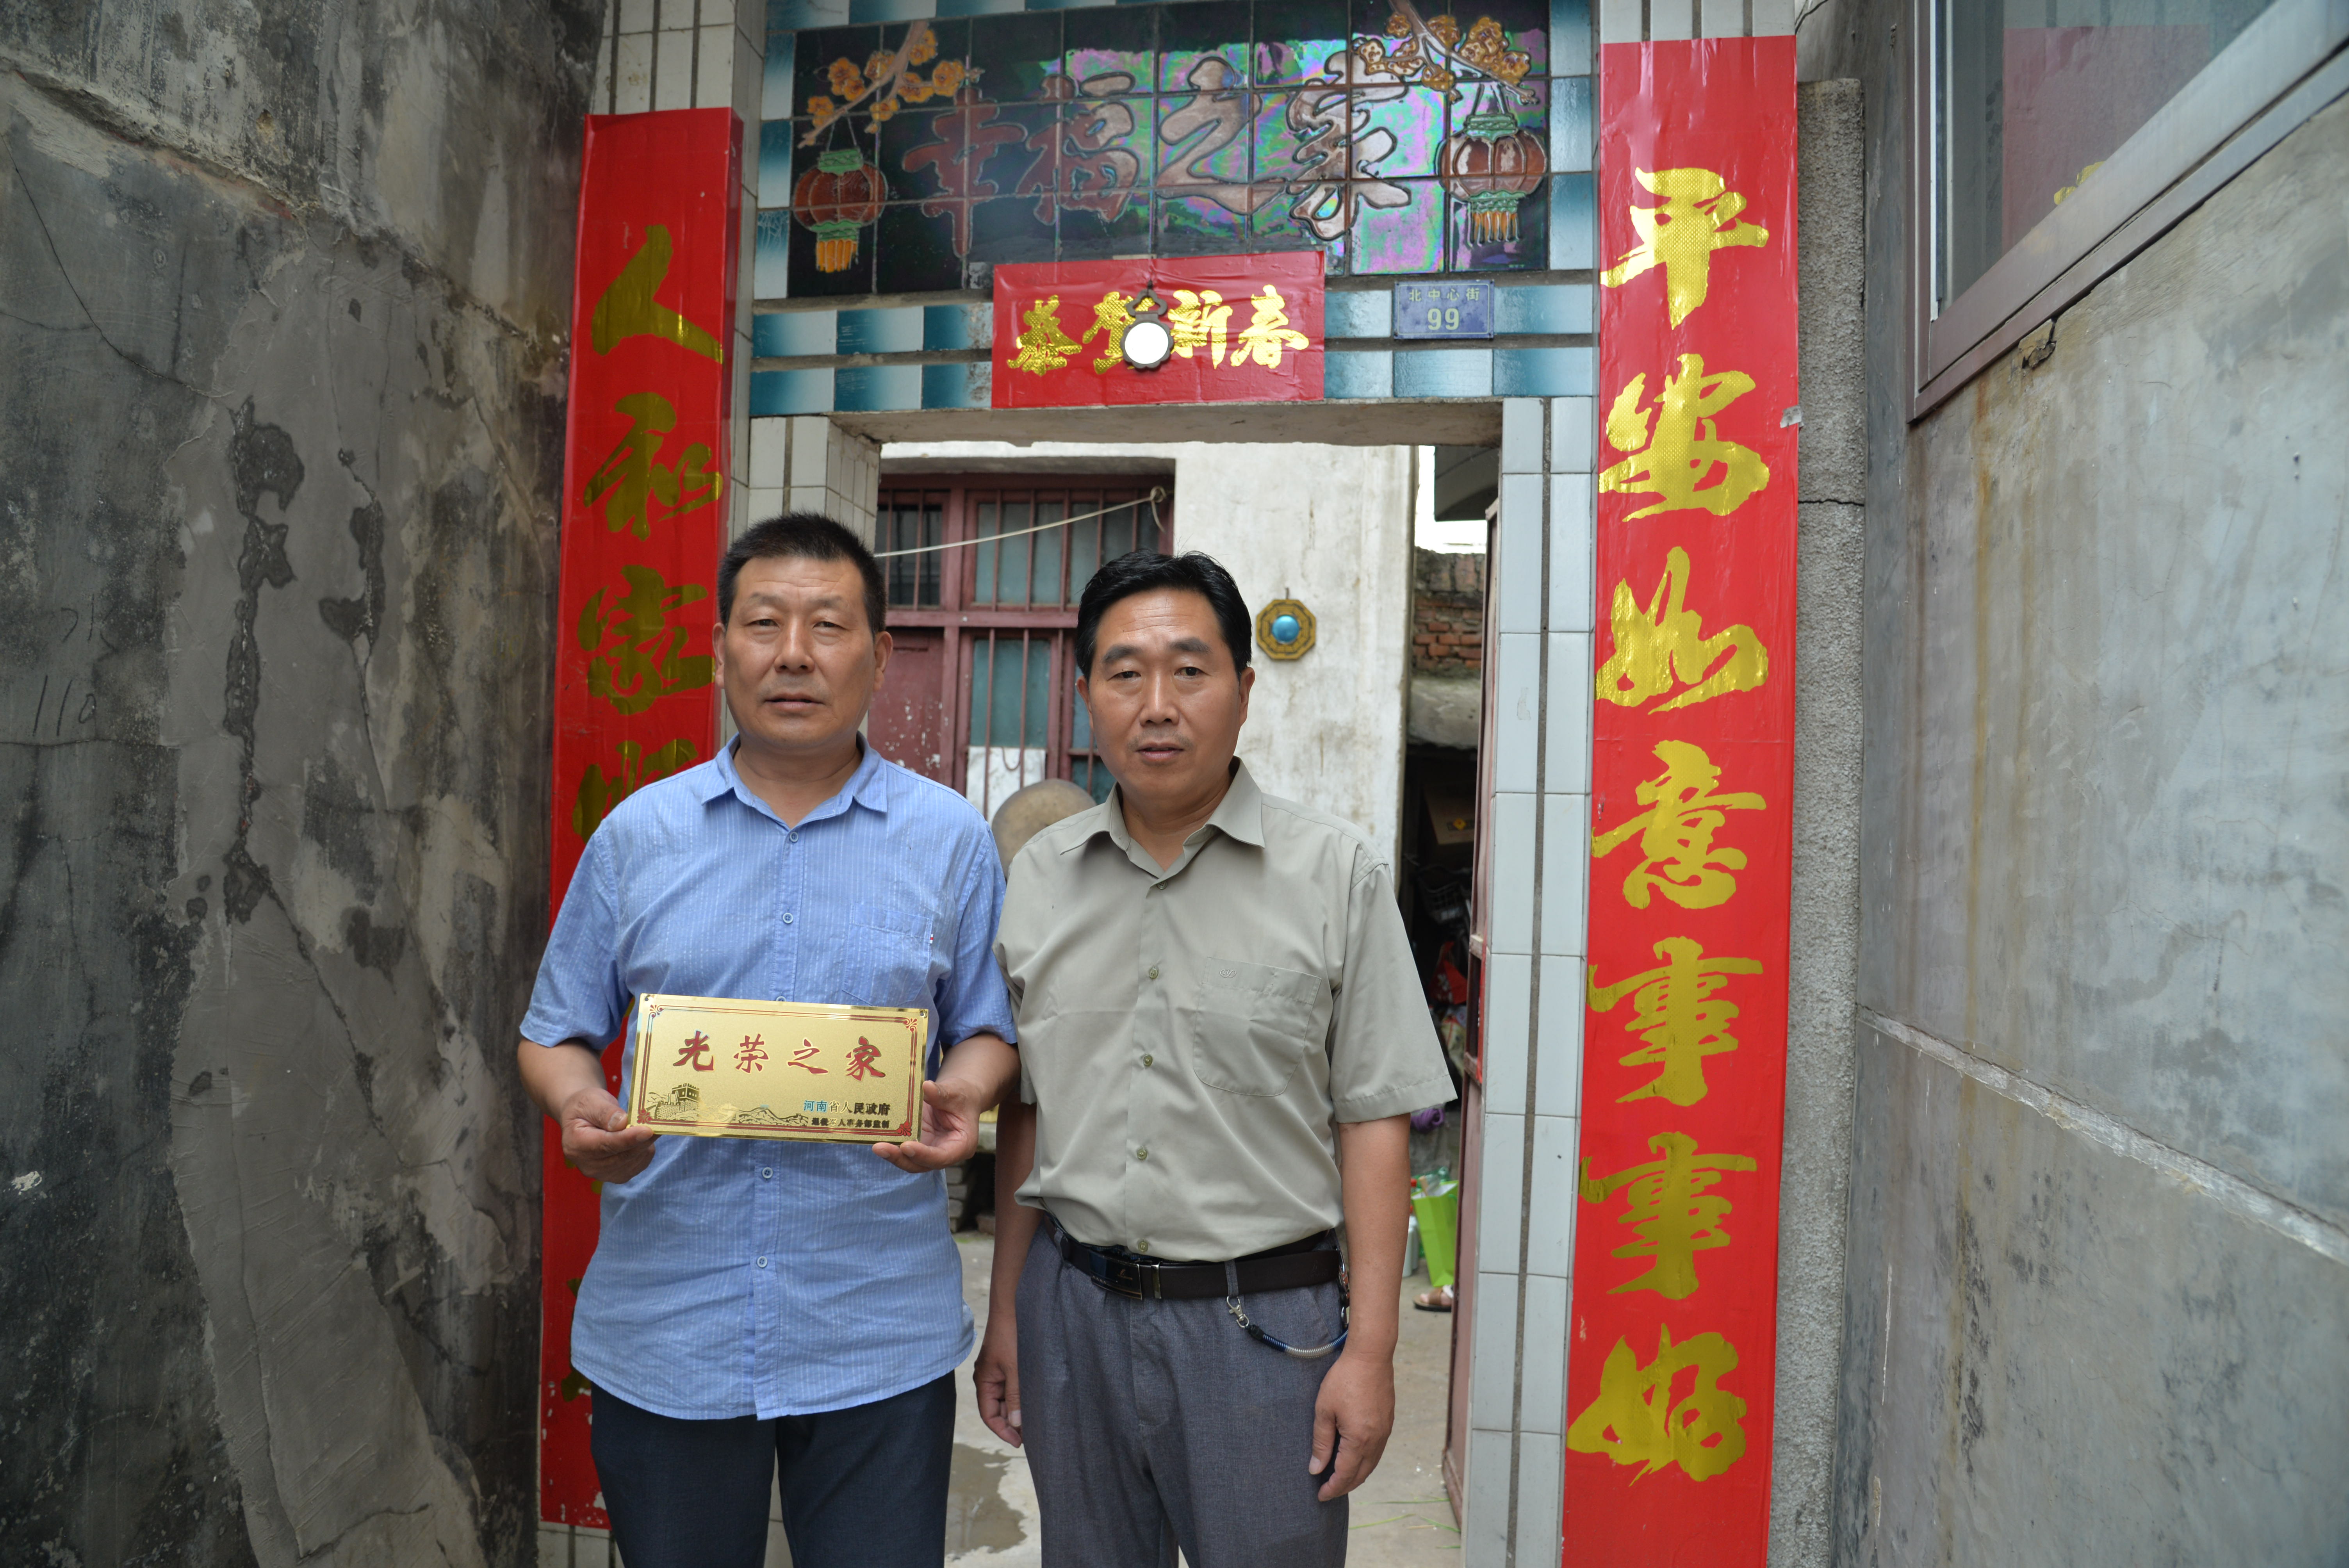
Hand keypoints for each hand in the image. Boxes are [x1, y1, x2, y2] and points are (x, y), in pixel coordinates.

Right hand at [557, 1084, 658, 1183]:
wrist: (583, 1118)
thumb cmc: (586, 1107)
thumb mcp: (590, 1101)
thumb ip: (605, 1112)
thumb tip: (622, 1123)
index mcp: (576, 1145)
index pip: (606, 1145)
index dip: (628, 1139)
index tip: (647, 1130)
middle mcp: (588, 1165)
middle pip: (623, 1156)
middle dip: (643, 1140)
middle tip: (661, 1123)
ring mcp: (603, 1174)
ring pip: (634, 1161)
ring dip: (645, 1144)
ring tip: (648, 1125)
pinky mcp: (617, 1175)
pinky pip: (639, 1164)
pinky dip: (645, 1150)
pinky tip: (642, 1137)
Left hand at [873, 1073, 985, 1172]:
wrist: (958, 1098)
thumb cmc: (962, 1097)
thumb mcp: (956, 1093)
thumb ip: (942, 1093)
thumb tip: (926, 1087)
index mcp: (961, 1145)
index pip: (942, 1157)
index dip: (924, 1155)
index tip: (906, 1146)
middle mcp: (943, 1153)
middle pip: (921, 1164)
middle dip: (900, 1158)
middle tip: (880, 1148)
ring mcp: (928, 1150)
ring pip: (909, 1160)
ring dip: (892, 1154)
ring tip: (876, 1145)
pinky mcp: (917, 1144)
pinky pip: (902, 1148)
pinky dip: (891, 1143)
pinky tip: (876, 1135)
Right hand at [973, 1310, 1022, 1446]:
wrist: (1013, 1306)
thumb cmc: (1011, 1336)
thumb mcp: (1015, 1369)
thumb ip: (1015, 1397)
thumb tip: (1016, 1424)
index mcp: (984, 1381)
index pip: (989, 1415)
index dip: (1002, 1430)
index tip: (1019, 1442)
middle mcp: (988, 1378)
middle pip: (998, 1409)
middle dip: (1012, 1422)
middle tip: (1032, 1433)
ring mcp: (998, 1371)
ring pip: (1007, 1398)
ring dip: (1018, 1409)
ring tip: (1035, 1420)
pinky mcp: (1008, 1363)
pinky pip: (1013, 1386)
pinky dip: (1021, 1396)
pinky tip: (1034, 1400)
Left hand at [1308, 1347, 1394, 1500]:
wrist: (1371, 1356)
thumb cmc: (1344, 1379)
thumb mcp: (1324, 1410)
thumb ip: (1321, 1442)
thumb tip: (1316, 1469)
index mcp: (1359, 1440)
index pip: (1345, 1475)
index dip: (1332, 1488)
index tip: (1320, 1495)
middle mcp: (1376, 1440)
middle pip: (1360, 1474)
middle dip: (1344, 1486)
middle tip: (1328, 1491)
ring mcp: (1385, 1432)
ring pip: (1371, 1464)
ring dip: (1355, 1475)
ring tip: (1339, 1478)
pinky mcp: (1388, 1423)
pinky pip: (1377, 1451)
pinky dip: (1365, 1462)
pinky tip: (1353, 1458)